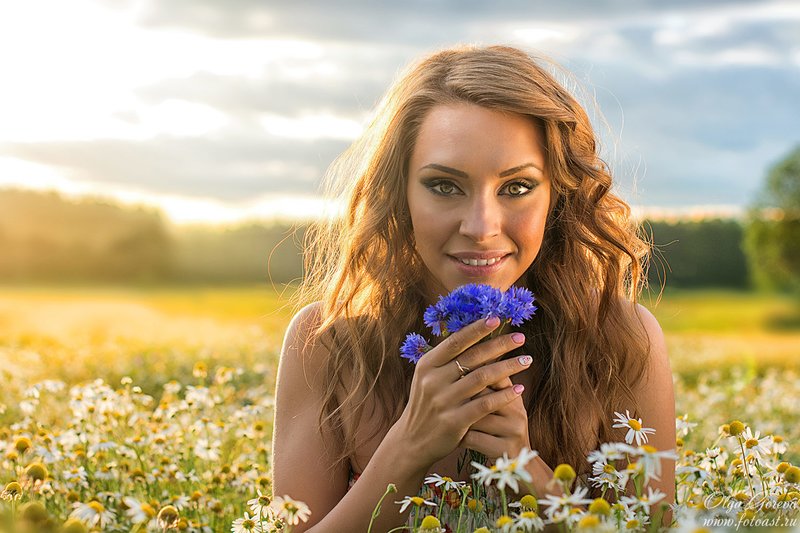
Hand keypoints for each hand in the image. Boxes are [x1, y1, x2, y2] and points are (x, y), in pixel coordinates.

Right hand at [395, 317, 531, 467]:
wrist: (412, 441)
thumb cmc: (427, 404)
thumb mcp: (428, 378)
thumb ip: (447, 360)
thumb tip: (474, 334)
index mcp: (427, 365)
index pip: (455, 341)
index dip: (476, 329)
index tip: (497, 319)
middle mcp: (433, 381)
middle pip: (473, 357)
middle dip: (500, 345)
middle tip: (521, 337)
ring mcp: (443, 401)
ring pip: (482, 378)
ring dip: (508, 367)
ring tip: (526, 360)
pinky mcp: (454, 421)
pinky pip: (485, 404)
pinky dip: (504, 395)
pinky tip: (519, 390)